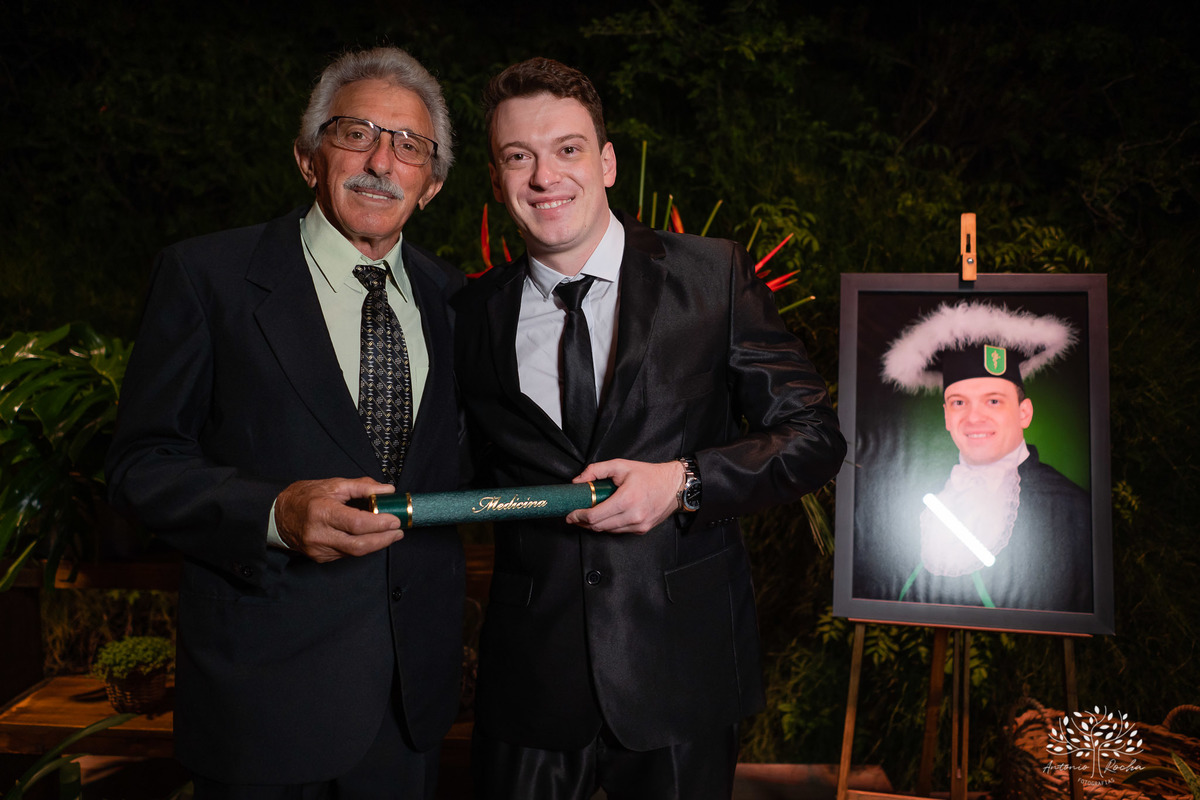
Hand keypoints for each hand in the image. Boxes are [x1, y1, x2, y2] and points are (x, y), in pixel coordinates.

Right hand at [275, 477, 402, 562]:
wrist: (277, 515)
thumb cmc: (305, 497)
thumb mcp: (333, 484)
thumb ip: (362, 487)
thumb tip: (387, 490)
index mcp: (322, 512)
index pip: (356, 524)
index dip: (379, 524)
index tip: (395, 520)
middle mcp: (319, 534)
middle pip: (358, 545)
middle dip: (383, 540)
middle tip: (398, 531)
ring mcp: (318, 549)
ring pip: (354, 552)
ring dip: (375, 544)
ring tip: (389, 533)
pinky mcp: (320, 557)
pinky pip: (346, 554)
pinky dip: (361, 546)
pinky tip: (369, 538)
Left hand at [566, 459, 683, 533]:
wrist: (674, 485)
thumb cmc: (649, 475)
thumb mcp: (620, 465)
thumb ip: (596, 470)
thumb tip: (578, 481)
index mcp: (627, 499)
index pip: (595, 516)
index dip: (578, 516)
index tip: (570, 514)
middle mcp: (633, 516)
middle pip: (599, 527)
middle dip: (583, 522)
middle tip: (575, 516)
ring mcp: (639, 525)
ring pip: (608, 531)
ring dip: (595, 525)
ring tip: (588, 516)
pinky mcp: (642, 530)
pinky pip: (619, 531)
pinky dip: (609, 525)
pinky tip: (606, 517)